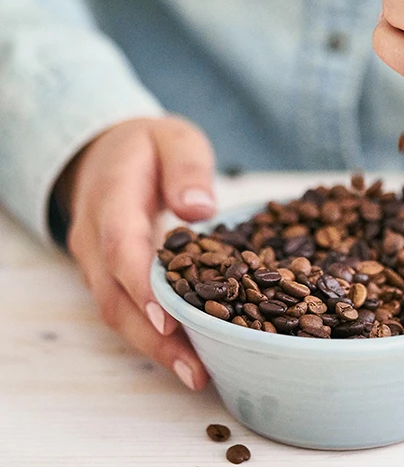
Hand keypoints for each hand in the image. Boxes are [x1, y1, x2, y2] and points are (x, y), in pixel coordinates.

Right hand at [58, 117, 215, 389]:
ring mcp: (96, 260)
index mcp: (111, 198)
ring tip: (195, 373)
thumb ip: (186, 168)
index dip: (142, 286)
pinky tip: (186, 355)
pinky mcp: (107, 274)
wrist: (108, 153)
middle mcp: (94, 237)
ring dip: (153, 347)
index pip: (120, 246)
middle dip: (152, 337)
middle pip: (114, 295)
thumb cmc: (149, 147)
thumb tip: (200, 209)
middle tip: (194, 369)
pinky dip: (151, 336)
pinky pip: (124, 309)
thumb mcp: (174, 139)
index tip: (169, 320)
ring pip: (116, 311)